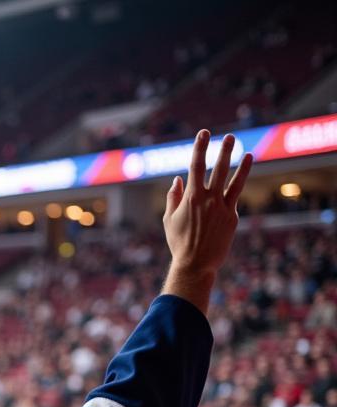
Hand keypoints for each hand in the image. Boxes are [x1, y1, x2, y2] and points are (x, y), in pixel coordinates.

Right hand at [163, 130, 251, 286]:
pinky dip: (238, 185)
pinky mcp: (232, 217)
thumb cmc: (178, 243)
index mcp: (191, 197)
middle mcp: (208, 198)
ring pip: (234, 180)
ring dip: (240, 164)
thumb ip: (173, 197)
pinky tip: (241, 176)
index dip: (200, 147)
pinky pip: (235, 197)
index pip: (196, 165)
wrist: (195, 264)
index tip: (204, 133)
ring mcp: (222, 207)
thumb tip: (178, 179)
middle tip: (229, 137)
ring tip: (246, 152)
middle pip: (218, 168)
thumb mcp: (169, 220)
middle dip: (224, 150)